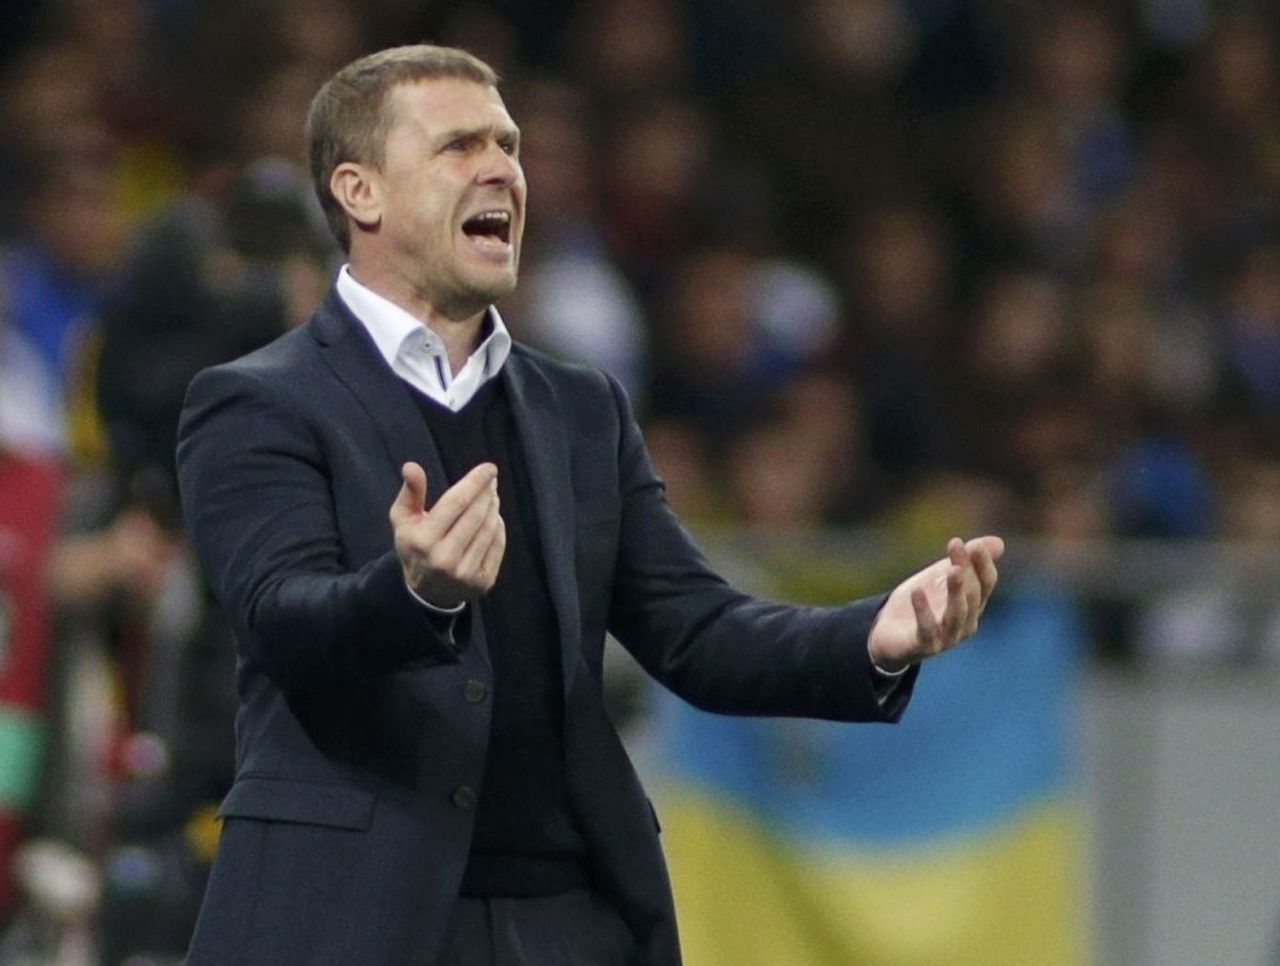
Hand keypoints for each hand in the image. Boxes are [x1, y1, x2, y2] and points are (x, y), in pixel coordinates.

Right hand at [389, 461, 505, 608]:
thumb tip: (411, 466)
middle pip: (475, 514)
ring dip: (494, 508)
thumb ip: (410, 492)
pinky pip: (498, 545)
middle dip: (486, 492)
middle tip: (491, 480)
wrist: (426, 591)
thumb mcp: (403, 520)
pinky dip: (499, 527)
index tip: (489, 468)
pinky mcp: (483, 582)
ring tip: (491, 496)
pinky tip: (494, 517)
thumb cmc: (415, 546)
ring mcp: (465, 573)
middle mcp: (444, 559)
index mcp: (423, 540)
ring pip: (489, 529)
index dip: (474, 482)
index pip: (455, 503)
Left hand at [867, 535, 1003, 672]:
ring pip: (957, 613)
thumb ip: (965, 561)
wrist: (889, 635)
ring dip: (956, 591)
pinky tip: (917, 590)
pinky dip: (923, 610)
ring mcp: (947, 637)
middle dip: (966, 568)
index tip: (975, 544)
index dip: (983, 564)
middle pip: (972, 594)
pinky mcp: (924, 646)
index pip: (986, 584)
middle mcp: (965, 623)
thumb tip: (999, 542)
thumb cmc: (922, 604)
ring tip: (953, 569)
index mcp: (973, 606)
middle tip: (956, 544)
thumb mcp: (940, 577)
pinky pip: (927, 628)